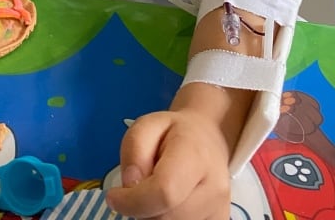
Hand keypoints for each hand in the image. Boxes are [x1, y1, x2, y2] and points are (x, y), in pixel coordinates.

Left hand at [105, 108, 230, 219]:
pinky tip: (170, 203)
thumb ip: (134, 149)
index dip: (133, 201)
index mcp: (196, 155)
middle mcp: (214, 187)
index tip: (114, 196)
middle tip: (141, 187)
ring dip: (154, 215)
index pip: (164, 192)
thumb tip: (130, 184)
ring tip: (158, 192)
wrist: (207, 139)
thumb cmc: (173, 132)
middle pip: (164, 216)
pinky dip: (167, 219)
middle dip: (142, 207)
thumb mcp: (146, 126)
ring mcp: (220, 210)